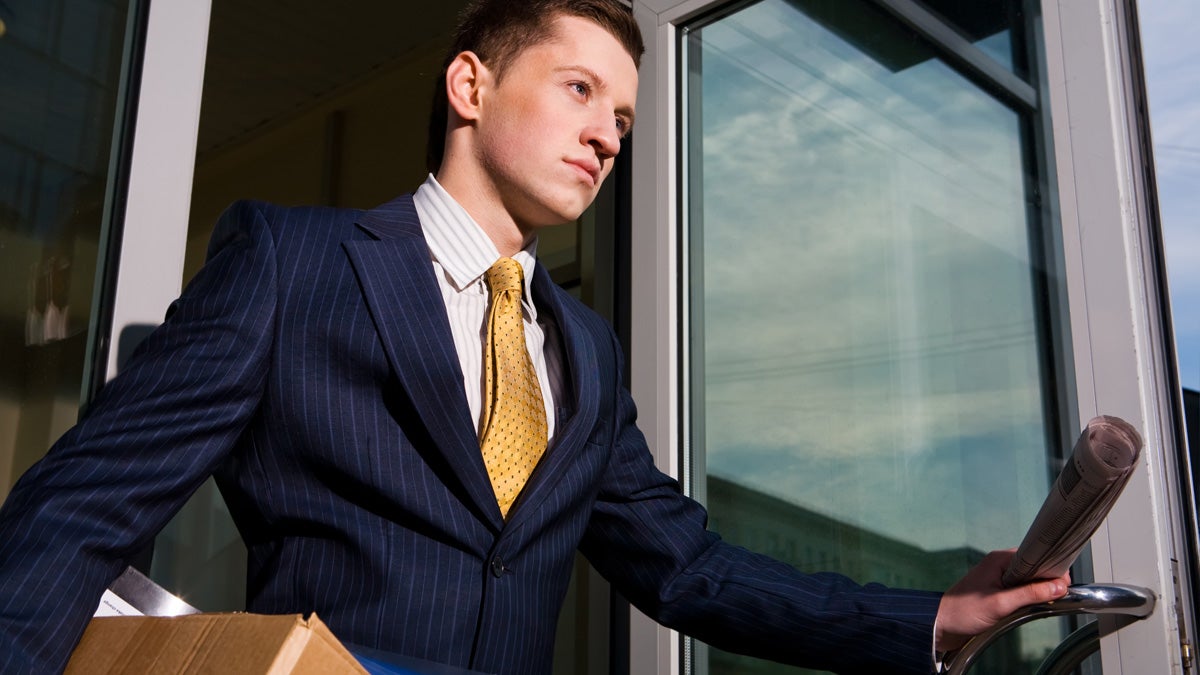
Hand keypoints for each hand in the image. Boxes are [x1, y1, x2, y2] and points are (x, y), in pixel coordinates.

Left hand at [935, 549, 1069, 652]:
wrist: (943, 626)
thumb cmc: (963, 612)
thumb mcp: (1001, 604)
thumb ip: (1030, 594)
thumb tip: (1057, 587)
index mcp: (999, 560)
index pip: (1034, 556)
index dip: (1052, 568)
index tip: (1064, 583)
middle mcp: (1000, 565)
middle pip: (1034, 567)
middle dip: (1048, 580)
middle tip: (1059, 595)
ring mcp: (1000, 578)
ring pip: (1030, 580)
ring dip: (1039, 590)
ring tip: (1047, 601)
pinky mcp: (999, 591)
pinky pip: (1022, 589)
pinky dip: (1031, 597)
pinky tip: (1034, 606)